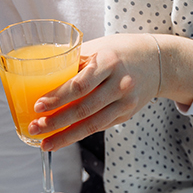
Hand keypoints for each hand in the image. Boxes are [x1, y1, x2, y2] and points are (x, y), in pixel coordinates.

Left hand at [27, 33, 192, 150]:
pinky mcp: (126, 114)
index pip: (80, 84)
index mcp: (108, 62)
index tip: (38, 106)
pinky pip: (99, 126)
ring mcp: (125, 102)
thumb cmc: (119, 52)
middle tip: (34, 128)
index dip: (58, 97)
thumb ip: (74, 63)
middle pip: (83, 109)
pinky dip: (79, 134)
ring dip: (66, 136)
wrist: (157, 62)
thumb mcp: (98, 48)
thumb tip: (41, 78)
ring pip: (91, 125)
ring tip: (45, 144)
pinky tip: (63, 138)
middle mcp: (119, 84)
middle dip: (56, 122)